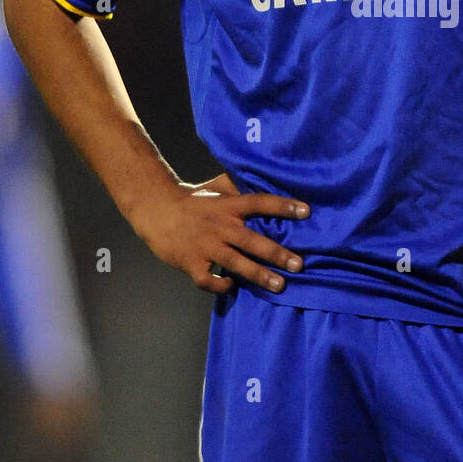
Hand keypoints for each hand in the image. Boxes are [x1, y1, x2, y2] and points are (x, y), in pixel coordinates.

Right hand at [129, 172, 310, 294]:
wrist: (155, 210)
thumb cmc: (191, 200)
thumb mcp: (216, 187)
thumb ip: (239, 186)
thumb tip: (263, 176)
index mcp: (228, 206)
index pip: (259, 202)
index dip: (283, 206)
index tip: (306, 211)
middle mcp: (220, 226)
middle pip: (252, 240)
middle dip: (277, 253)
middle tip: (299, 264)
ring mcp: (205, 246)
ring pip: (235, 263)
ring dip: (258, 275)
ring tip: (279, 285)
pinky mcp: (191, 263)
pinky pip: (208, 279)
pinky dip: (220, 285)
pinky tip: (231, 285)